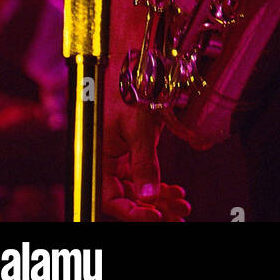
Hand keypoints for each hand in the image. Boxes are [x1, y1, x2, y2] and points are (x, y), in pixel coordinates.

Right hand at [102, 96, 189, 221]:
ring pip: (138, 190)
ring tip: (182, 206)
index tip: (156, 217)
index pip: (110, 199)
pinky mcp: (135, 150)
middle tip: (176, 217)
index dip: (132, 213)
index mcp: (97, 157)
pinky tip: (177, 192)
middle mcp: (107, 161)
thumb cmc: (131, 86)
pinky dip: (160, 186)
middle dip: (152, 210)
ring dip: (159, 201)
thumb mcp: (139, 126)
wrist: (139, 61)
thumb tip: (148, 196)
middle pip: (126, 198)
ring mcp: (121, 157)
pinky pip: (145, 176)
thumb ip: (143, 162)